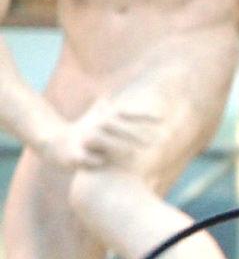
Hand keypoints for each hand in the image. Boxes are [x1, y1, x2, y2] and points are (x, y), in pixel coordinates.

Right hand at [36, 97, 163, 169]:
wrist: (56, 145)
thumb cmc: (83, 131)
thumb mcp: (98, 118)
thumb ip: (115, 108)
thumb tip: (125, 95)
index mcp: (102, 118)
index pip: (124, 114)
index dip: (143, 116)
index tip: (163, 118)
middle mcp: (93, 127)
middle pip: (114, 125)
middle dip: (134, 133)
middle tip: (154, 141)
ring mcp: (82, 140)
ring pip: (100, 140)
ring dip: (117, 146)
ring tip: (133, 154)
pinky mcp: (73, 155)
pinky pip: (84, 158)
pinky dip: (94, 160)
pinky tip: (104, 163)